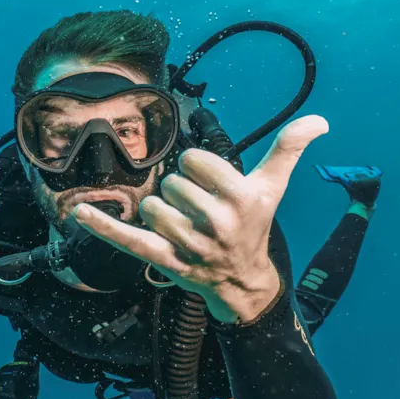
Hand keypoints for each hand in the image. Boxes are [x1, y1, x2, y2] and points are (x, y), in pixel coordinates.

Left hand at [73, 115, 328, 322]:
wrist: (243, 279)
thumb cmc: (254, 225)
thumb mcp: (272, 186)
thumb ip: (288, 148)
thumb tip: (320, 119)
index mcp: (240, 198)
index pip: (194, 161)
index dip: (198, 169)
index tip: (211, 186)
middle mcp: (217, 223)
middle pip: (172, 184)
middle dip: (182, 193)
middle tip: (200, 211)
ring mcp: (189, 245)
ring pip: (152, 206)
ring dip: (162, 212)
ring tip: (183, 226)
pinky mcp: (164, 260)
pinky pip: (127, 239)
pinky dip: (102, 226)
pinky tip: (79, 212)